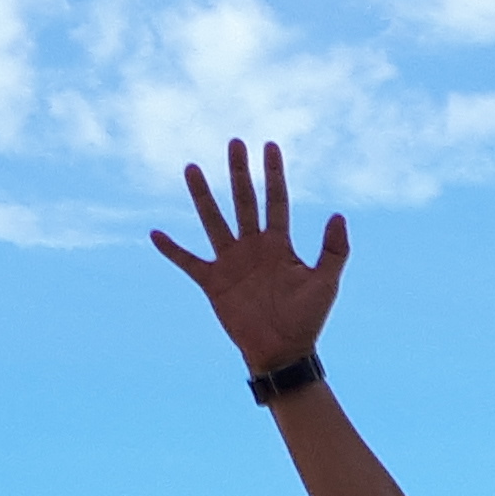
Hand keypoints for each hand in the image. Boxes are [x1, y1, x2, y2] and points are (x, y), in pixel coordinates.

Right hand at [152, 139, 346, 375]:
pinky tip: (156, 234)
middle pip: (244, 201)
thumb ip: (334, 251)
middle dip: (239, 173)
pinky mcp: (213, 283)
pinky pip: (189, 262)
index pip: (276, 200)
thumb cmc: (307, 320)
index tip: (270, 146)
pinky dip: (172, 250)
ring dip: (203, 196)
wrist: (283, 352)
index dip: (273, 174)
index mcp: (279, 245)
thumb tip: (338, 215)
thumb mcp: (325, 284)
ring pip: (214, 221)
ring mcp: (231, 263)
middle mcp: (253, 247)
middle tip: (234, 143)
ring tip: (192, 168)